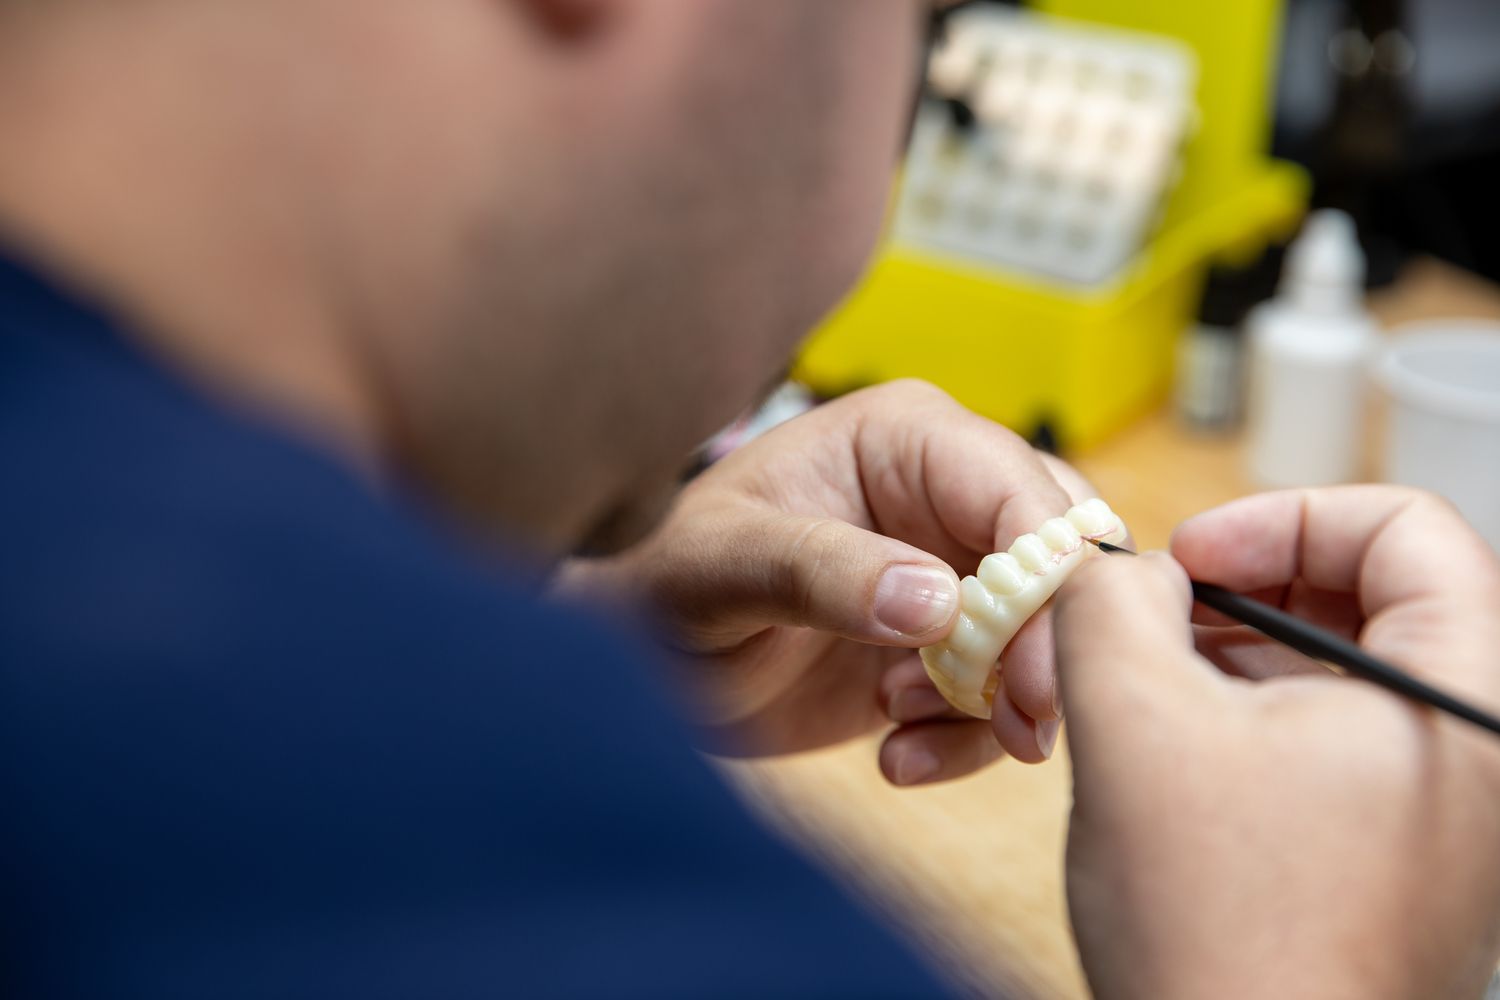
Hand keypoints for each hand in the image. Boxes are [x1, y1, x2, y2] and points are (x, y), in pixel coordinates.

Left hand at [555, 380, 1081, 782]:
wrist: (638, 659)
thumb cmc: (661, 581)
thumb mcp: (718, 566)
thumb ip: (817, 572)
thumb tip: (937, 603)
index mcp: (906, 437)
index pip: (1019, 489)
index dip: (1048, 579)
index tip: (1028, 675)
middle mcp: (945, 495)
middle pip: (1060, 560)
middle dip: (1043, 649)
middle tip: (1011, 724)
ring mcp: (951, 572)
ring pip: (1046, 634)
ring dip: (995, 701)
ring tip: (895, 719)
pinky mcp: (945, 648)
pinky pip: (1003, 696)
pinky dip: (967, 741)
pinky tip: (894, 758)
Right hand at [1054, 486, 1499, 998]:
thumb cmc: (1223, 936)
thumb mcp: (1133, 722)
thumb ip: (1108, 601)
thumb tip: (1117, 567)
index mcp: (1464, 696)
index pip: (1406, 526)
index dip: (1281, 517)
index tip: (1191, 558)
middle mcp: (1483, 749)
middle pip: (1383, 589)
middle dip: (1254, 582)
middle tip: (1163, 608)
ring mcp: (1454, 809)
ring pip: (1355, 665)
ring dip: (1247, 649)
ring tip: (1153, 675)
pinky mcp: (1412, 853)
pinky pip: (1346, 737)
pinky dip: (1263, 712)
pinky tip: (1181, 740)